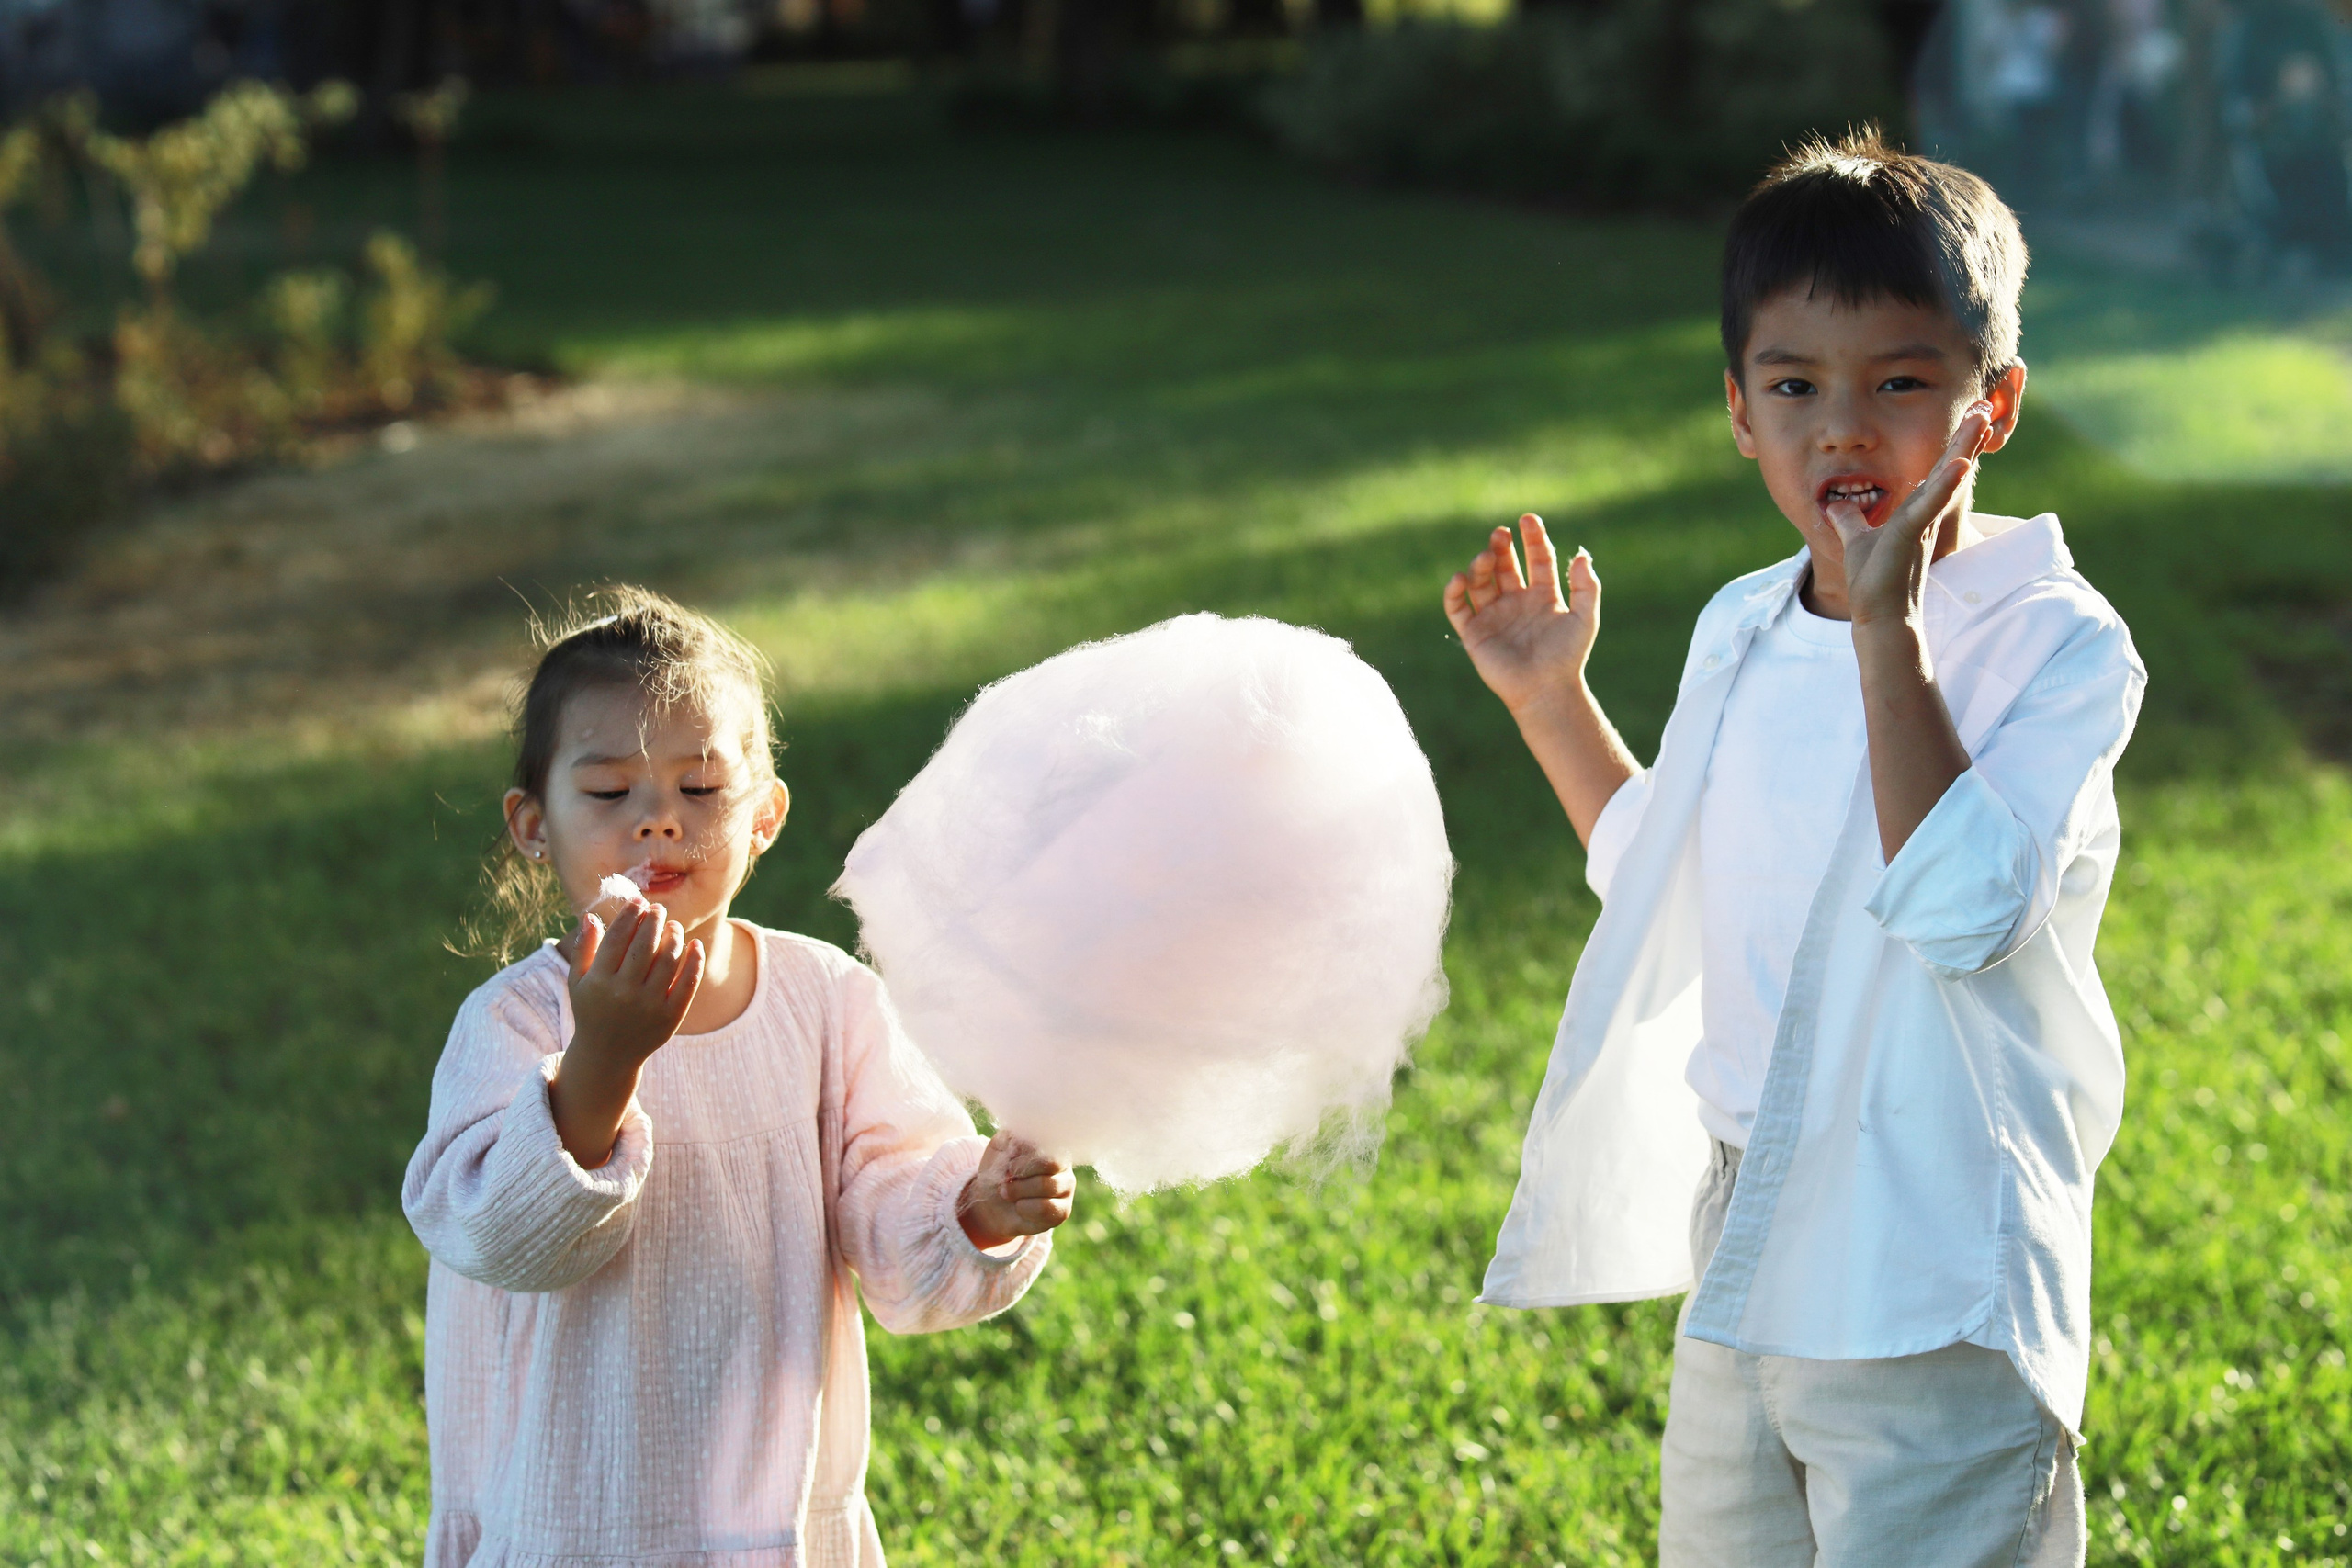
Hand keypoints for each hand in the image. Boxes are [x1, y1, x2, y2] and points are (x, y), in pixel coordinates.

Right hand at [549, 895, 703, 1167]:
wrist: (608, 1056)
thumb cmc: (592, 1011)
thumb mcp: (579, 982)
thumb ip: (584, 950)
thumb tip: (590, 916)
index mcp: (599, 982)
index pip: (617, 939)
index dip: (629, 916)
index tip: (638, 902)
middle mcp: (624, 994)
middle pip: (644, 946)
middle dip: (653, 921)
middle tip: (658, 908)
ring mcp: (649, 1007)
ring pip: (668, 961)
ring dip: (674, 937)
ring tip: (673, 925)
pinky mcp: (671, 1017)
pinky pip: (687, 983)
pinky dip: (694, 961)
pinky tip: (694, 945)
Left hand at [957, 1131, 1074, 1250]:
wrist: (992, 1203)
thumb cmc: (999, 1172)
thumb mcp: (998, 1148)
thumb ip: (1011, 1137)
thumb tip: (1022, 1138)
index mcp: (1051, 1145)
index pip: (1046, 1143)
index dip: (1024, 1157)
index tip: (1008, 1165)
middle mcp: (1064, 1165)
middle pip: (1050, 1163)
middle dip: (1020, 1174)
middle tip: (1005, 1181)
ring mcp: (1066, 1189)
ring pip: (1047, 1186)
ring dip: (1019, 1192)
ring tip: (1008, 1194)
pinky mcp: (1063, 1211)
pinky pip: (1045, 1208)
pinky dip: (1024, 1208)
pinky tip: (1020, 1207)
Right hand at [1443, 515, 1601, 717]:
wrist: (1546, 689)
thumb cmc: (1568, 656)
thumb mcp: (1585, 617)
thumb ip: (1587, 586)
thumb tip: (1581, 555)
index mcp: (1543, 596)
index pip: (1537, 559)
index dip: (1533, 538)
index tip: (1528, 519)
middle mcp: (1517, 602)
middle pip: (1505, 566)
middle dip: (1501, 548)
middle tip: (1500, 534)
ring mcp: (1494, 616)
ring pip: (1480, 582)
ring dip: (1480, 565)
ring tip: (1485, 557)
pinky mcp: (1474, 633)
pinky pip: (1457, 608)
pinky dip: (1453, 592)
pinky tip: (1459, 579)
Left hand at [1827, 403, 1992, 628]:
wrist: (1879, 616)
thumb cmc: (1874, 582)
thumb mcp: (1857, 540)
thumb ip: (1850, 520)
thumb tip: (1837, 504)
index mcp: (1917, 511)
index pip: (1939, 469)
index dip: (1955, 443)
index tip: (1970, 415)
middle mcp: (1926, 513)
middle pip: (1952, 465)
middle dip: (1967, 434)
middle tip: (1986, 404)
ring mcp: (1921, 522)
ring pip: (1948, 477)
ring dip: (1964, 446)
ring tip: (1981, 417)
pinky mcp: (1911, 534)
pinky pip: (1930, 505)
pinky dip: (1944, 485)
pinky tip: (1959, 465)